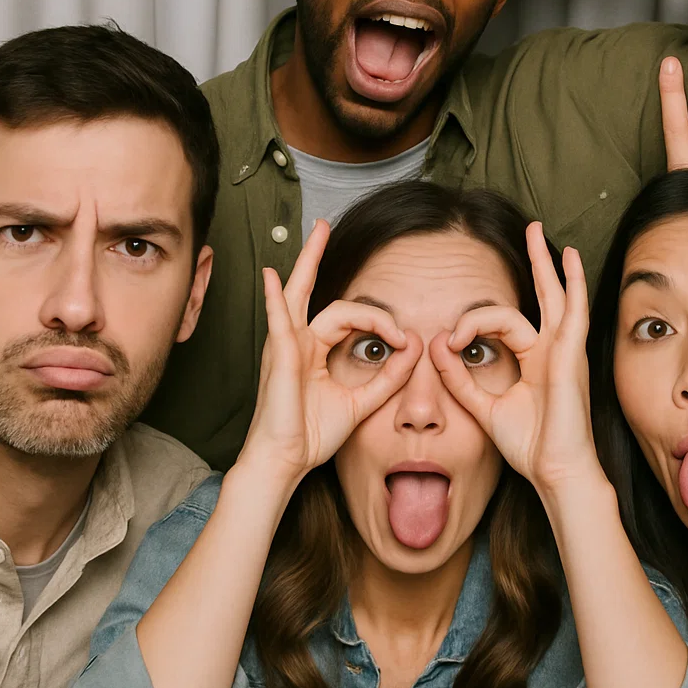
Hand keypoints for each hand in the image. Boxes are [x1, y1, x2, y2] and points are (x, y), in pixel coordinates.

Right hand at [238, 221, 421, 483]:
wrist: (286, 461)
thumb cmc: (312, 434)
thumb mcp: (361, 401)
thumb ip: (389, 376)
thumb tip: (416, 347)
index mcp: (313, 350)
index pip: (349, 318)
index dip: (380, 322)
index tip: (405, 338)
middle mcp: (297, 341)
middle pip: (309, 290)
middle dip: (316, 256)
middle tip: (324, 226)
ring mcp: (285, 346)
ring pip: (301, 296)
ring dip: (308, 262)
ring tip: (316, 232)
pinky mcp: (280, 357)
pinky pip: (279, 321)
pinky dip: (275, 297)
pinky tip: (272, 276)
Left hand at [429, 222, 602, 492]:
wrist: (554, 473)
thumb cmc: (529, 445)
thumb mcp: (483, 407)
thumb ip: (459, 378)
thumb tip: (437, 346)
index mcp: (534, 360)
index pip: (502, 322)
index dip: (470, 325)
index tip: (447, 342)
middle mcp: (552, 350)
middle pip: (545, 296)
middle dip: (537, 263)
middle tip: (531, 230)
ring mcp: (565, 352)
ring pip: (557, 297)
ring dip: (549, 263)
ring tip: (542, 233)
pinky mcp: (570, 358)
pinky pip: (573, 314)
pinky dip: (574, 285)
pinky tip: (570, 261)